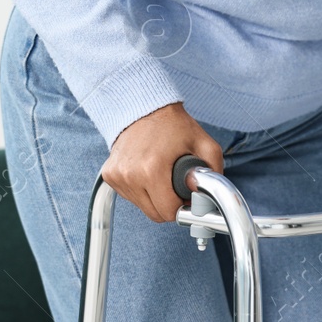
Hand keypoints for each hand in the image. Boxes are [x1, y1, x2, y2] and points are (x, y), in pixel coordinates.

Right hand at [102, 102, 223, 223]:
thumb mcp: (203, 143)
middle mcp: (130, 174)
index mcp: (152, 169)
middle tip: (176, 186)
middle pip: (154, 214)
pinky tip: (147, 171)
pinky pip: (129, 196)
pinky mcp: (109, 175)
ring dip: (154, 197)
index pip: (168, 212)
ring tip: (161, 174)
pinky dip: (140, 190)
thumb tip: (207, 197)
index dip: (182, 207)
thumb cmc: (173, 125)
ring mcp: (117, 175)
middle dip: (168, 204)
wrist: (144, 107)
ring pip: (141, 206)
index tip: (185, 196)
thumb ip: (212, 171)